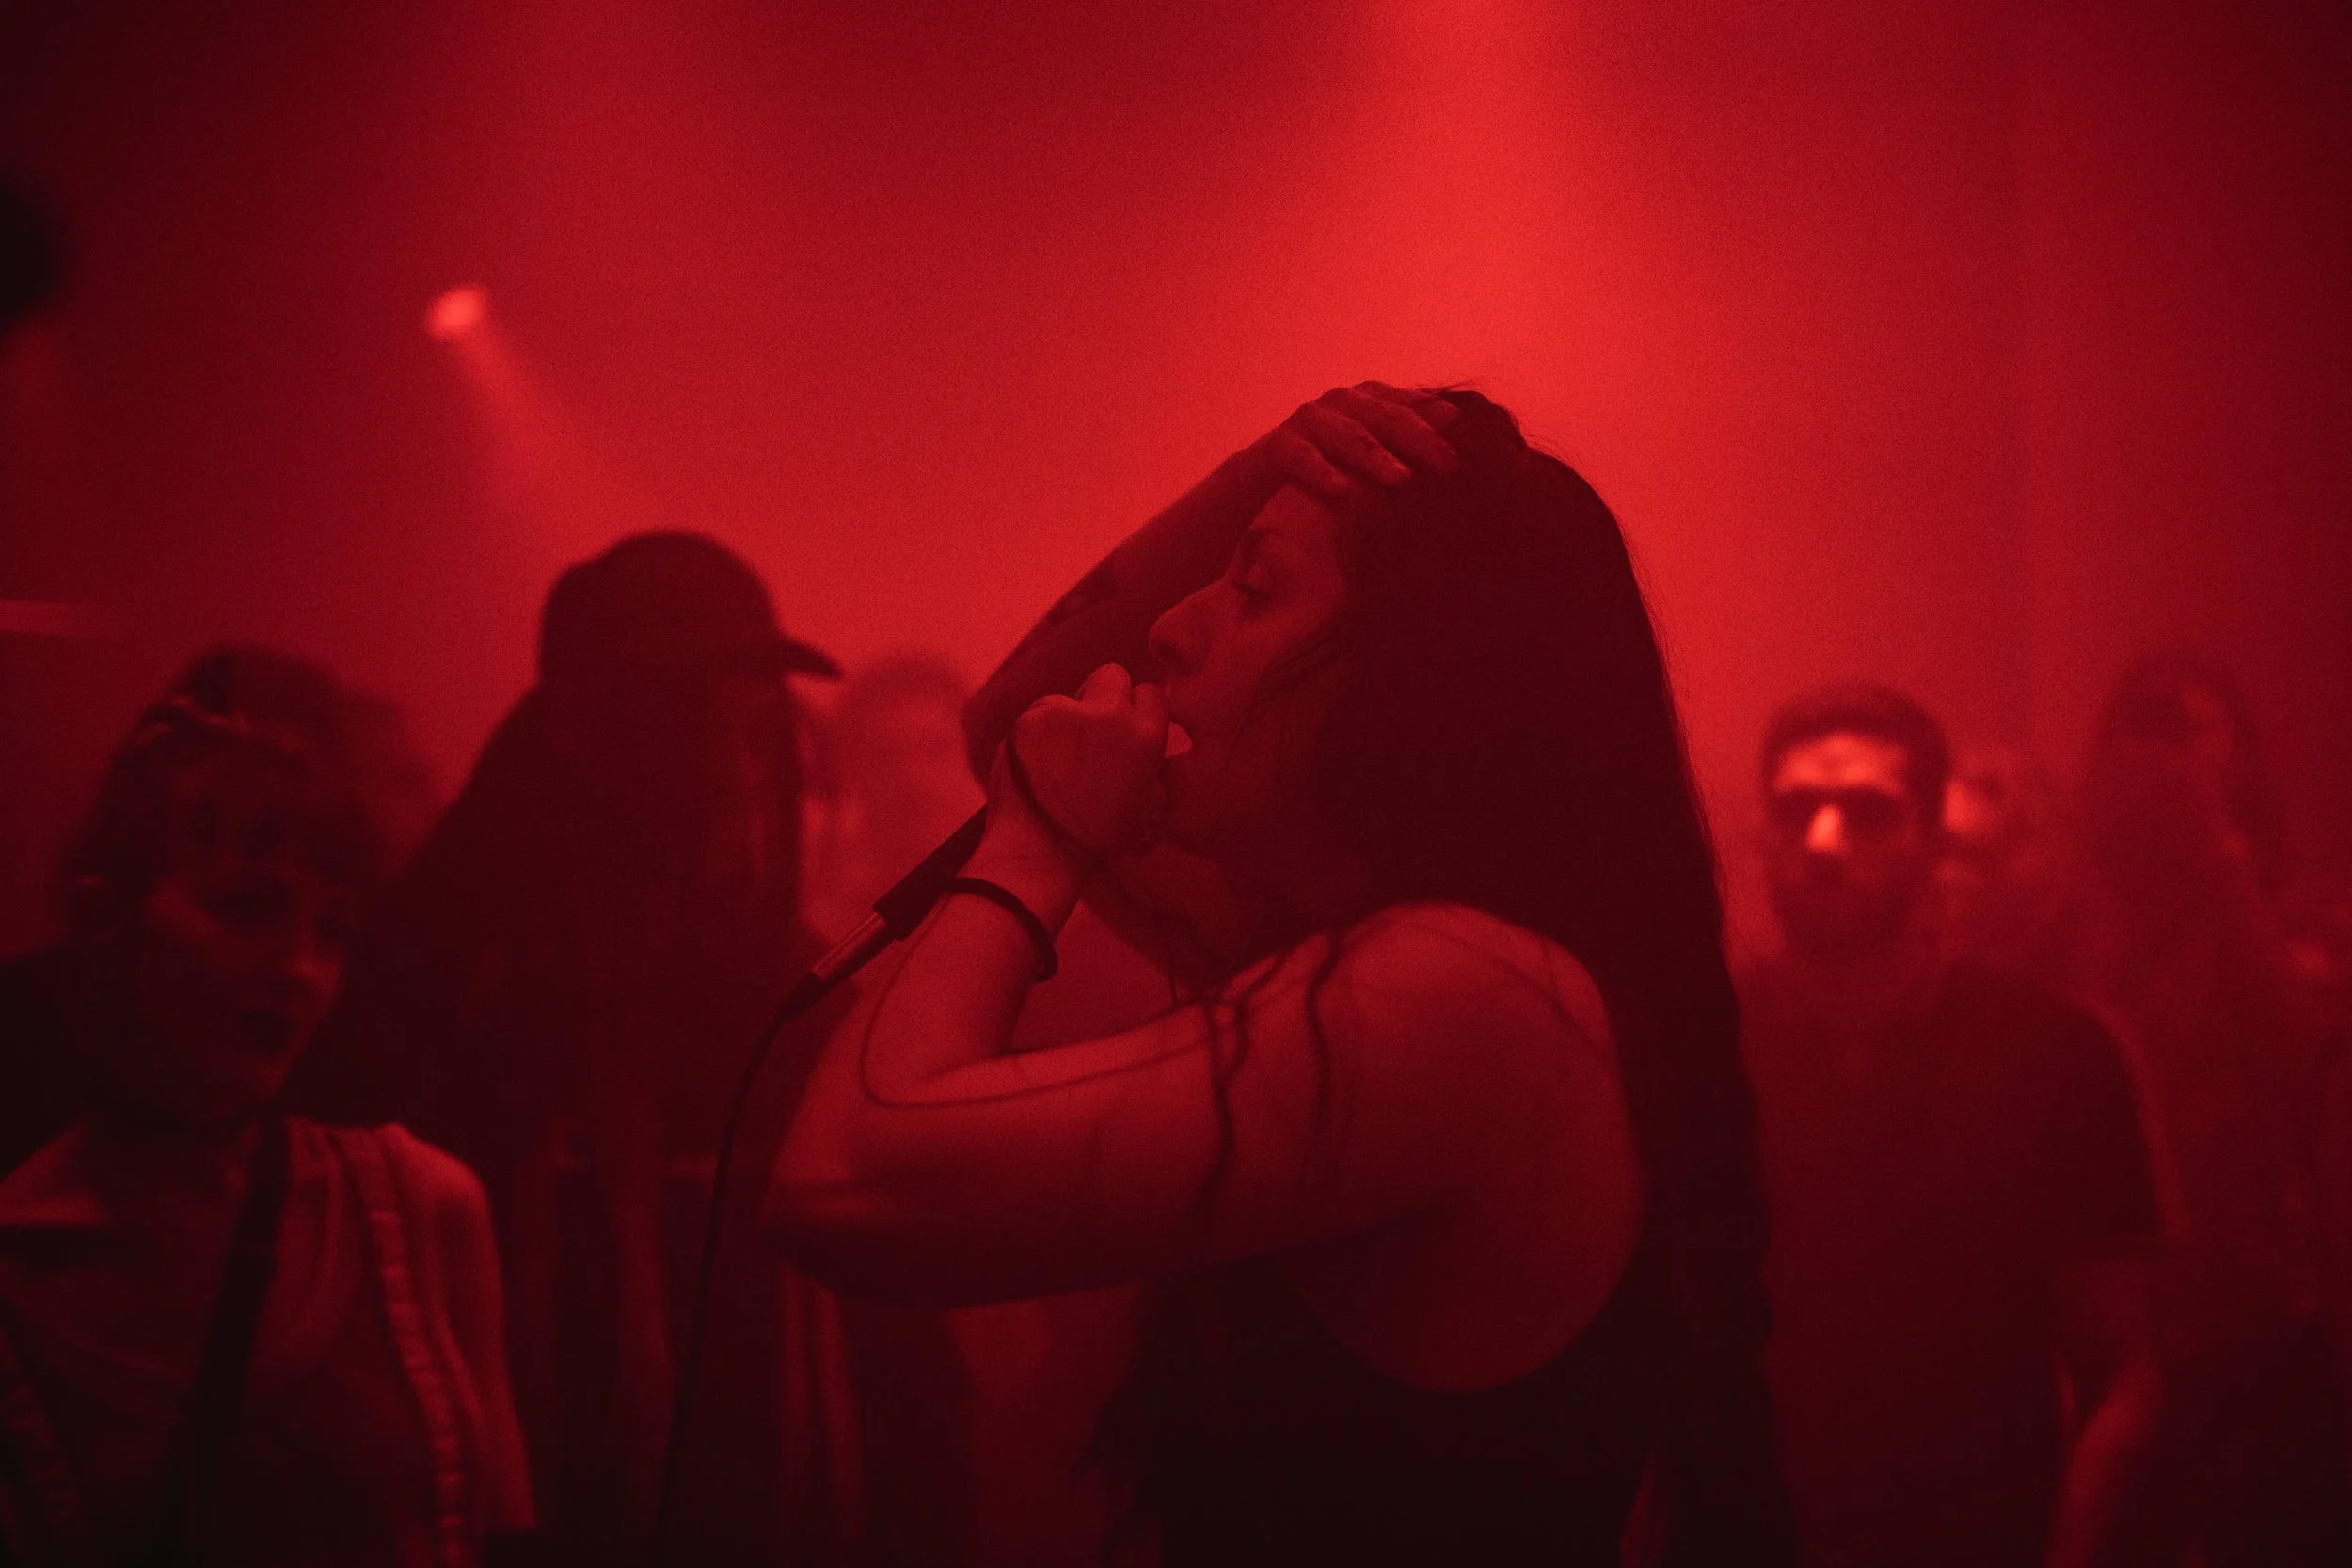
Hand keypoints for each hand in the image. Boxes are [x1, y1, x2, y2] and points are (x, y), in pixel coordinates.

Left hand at [996, 664, 1170, 856]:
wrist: (1039, 853)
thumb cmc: (1096, 841)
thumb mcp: (1146, 806)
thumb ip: (1149, 767)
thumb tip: (1142, 748)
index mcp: (1145, 736)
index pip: (1151, 693)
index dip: (1138, 710)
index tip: (1125, 729)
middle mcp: (1108, 713)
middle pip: (1111, 675)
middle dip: (1103, 696)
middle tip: (1089, 731)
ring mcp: (1063, 711)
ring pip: (1065, 699)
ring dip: (1062, 720)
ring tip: (1052, 760)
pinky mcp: (1027, 719)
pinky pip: (1034, 717)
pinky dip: (1032, 736)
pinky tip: (1030, 765)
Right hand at [1254, 381, 1460, 499]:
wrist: (1260, 490)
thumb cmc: (1329, 477)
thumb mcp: (1372, 465)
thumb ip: (1407, 455)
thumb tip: (1459, 463)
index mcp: (1367, 403)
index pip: (1407, 404)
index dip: (1435, 416)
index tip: (1465, 434)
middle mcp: (1339, 404)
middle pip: (1384, 416)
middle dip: (1418, 438)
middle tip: (1447, 462)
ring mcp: (1307, 421)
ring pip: (1347, 434)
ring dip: (1375, 455)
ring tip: (1400, 478)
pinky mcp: (1277, 445)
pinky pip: (1301, 456)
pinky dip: (1322, 472)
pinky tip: (1343, 491)